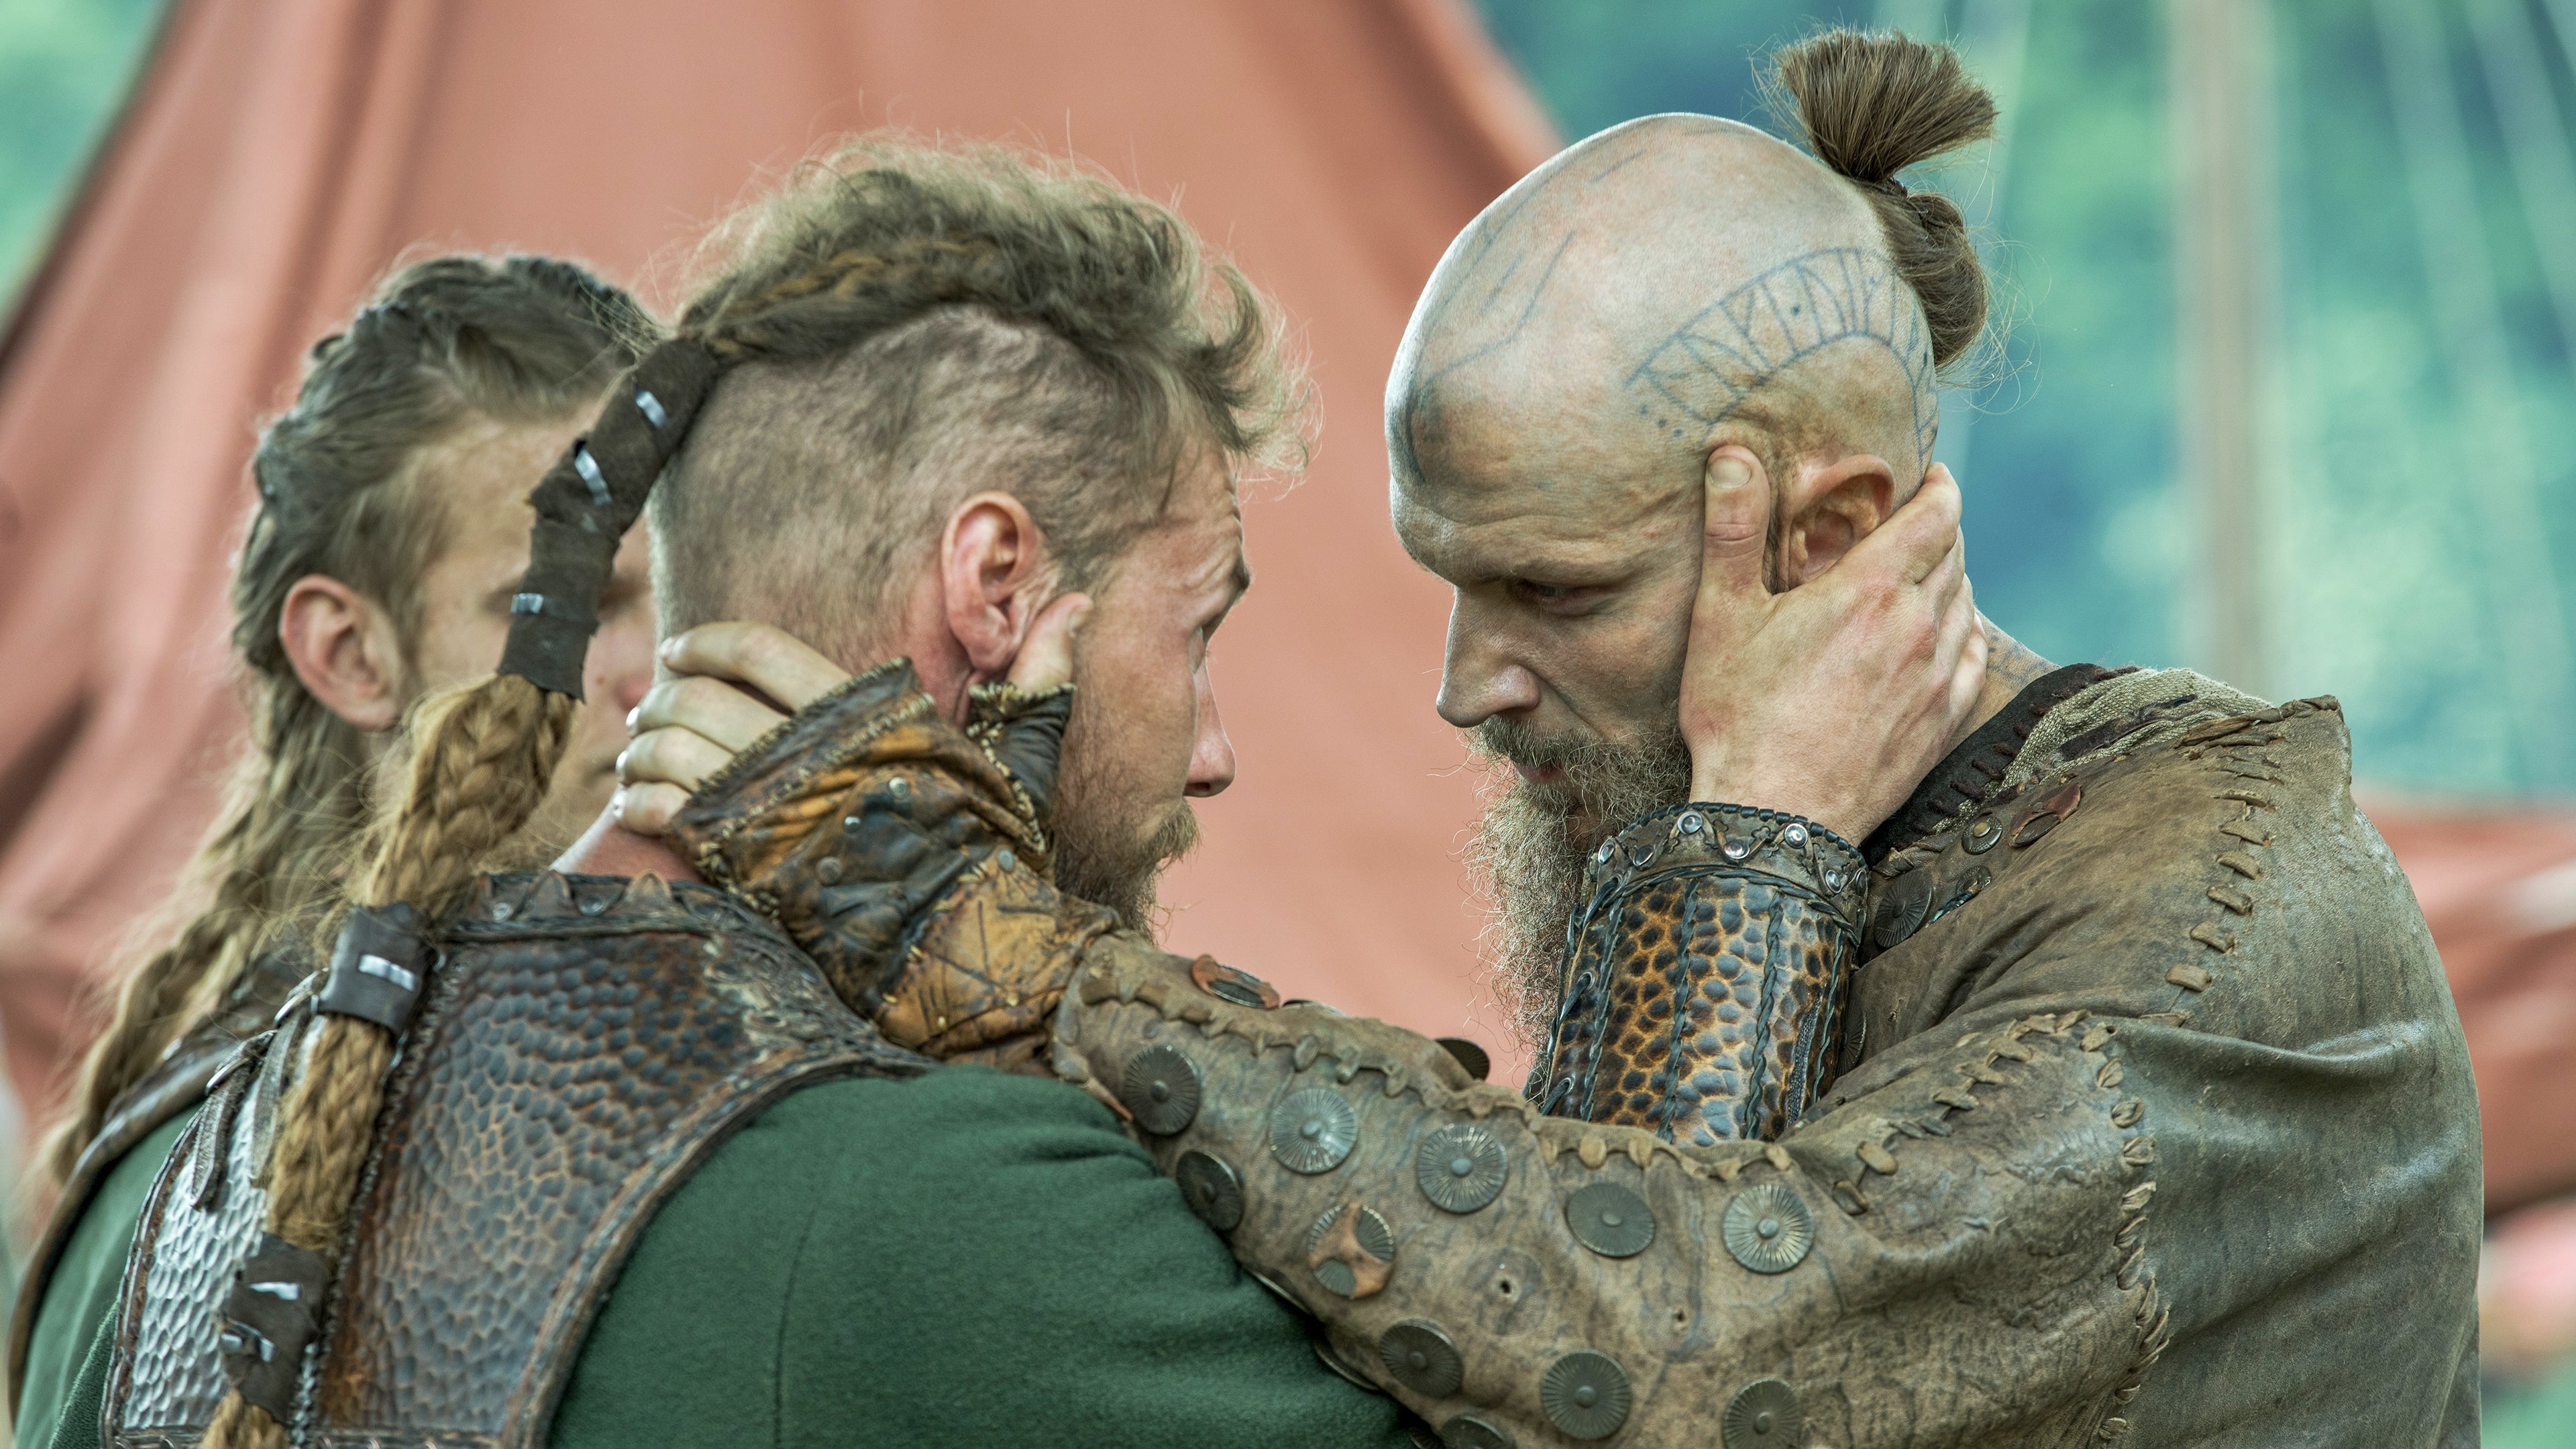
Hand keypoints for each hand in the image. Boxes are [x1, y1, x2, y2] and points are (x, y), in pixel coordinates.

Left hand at [614, 597, 1089, 834]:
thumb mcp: (1020, 763)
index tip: (682, 649)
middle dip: (661, 698)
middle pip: (699, 695)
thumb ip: (1035, 683)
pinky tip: (640, 805)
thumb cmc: (995, 857)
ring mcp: (774, 808)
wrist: (971, 953)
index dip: (708, 641)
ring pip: (671, 749)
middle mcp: (813, 751)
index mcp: (867, 713)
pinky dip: (640, 801)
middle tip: (652, 711)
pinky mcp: (747, 865)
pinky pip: (666, 811)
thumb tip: (1080, 604)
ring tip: (640, 759)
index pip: (760, 647)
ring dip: (642, 749)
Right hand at [1680, 458, 1986, 843]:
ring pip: (1967, 603)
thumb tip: (1731, 454)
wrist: (1774, 817)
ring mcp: (1936, 678)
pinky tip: (1944, 633)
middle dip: (1939, 527)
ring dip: (1951, 578)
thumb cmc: (1737, 716)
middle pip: (1955, 554)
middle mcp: (1917, 627)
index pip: (1936, 514)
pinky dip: (1964, 631)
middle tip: (1912, 520)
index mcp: (1867, 590)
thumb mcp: (1720, 618)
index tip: (1926, 475)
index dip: (1937, 486)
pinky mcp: (1942, 723)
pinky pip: (1974, 658)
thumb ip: (1732, 530)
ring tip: (1922, 573)